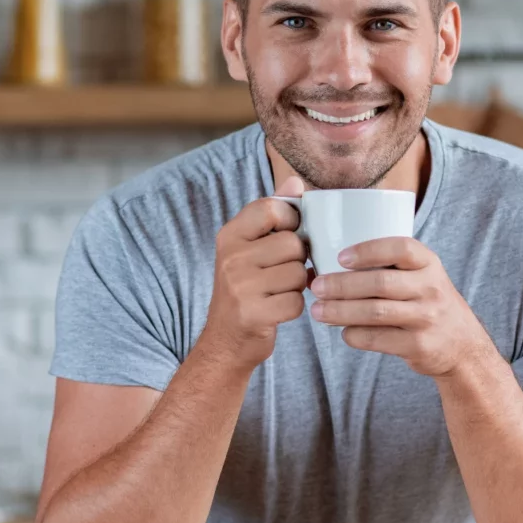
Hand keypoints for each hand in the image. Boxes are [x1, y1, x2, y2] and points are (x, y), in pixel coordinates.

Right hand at [200, 175, 310, 370]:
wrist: (225, 341)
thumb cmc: (245, 287)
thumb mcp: (250, 246)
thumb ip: (274, 213)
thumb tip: (297, 181)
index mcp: (230, 235)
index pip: (272, 208)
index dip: (292, 220)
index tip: (289, 234)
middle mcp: (230, 257)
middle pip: (292, 244)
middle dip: (298, 260)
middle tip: (284, 271)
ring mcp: (240, 287)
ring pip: (298, 273)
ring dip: (298, 285)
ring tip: (280, 290)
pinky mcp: (253, 314)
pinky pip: (297, 302)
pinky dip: (295, 308)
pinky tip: (279, 309)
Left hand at [308, 237, 490, 376]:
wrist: (463, 344)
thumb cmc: (426, 301)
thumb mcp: (420, 275)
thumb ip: (384, 267)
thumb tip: (320, 266)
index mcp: (429, 263)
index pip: (401, 248)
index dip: (369, 251)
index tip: (340, 257)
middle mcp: (431, 288)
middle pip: (381, 283)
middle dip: (343, 285)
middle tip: (317, 287)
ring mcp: (427, 318)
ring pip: (376, 313)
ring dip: (341, 312)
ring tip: (318, 311)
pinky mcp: (419, 346)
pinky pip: (378, 339)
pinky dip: (355, 335)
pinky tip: (343, 331)